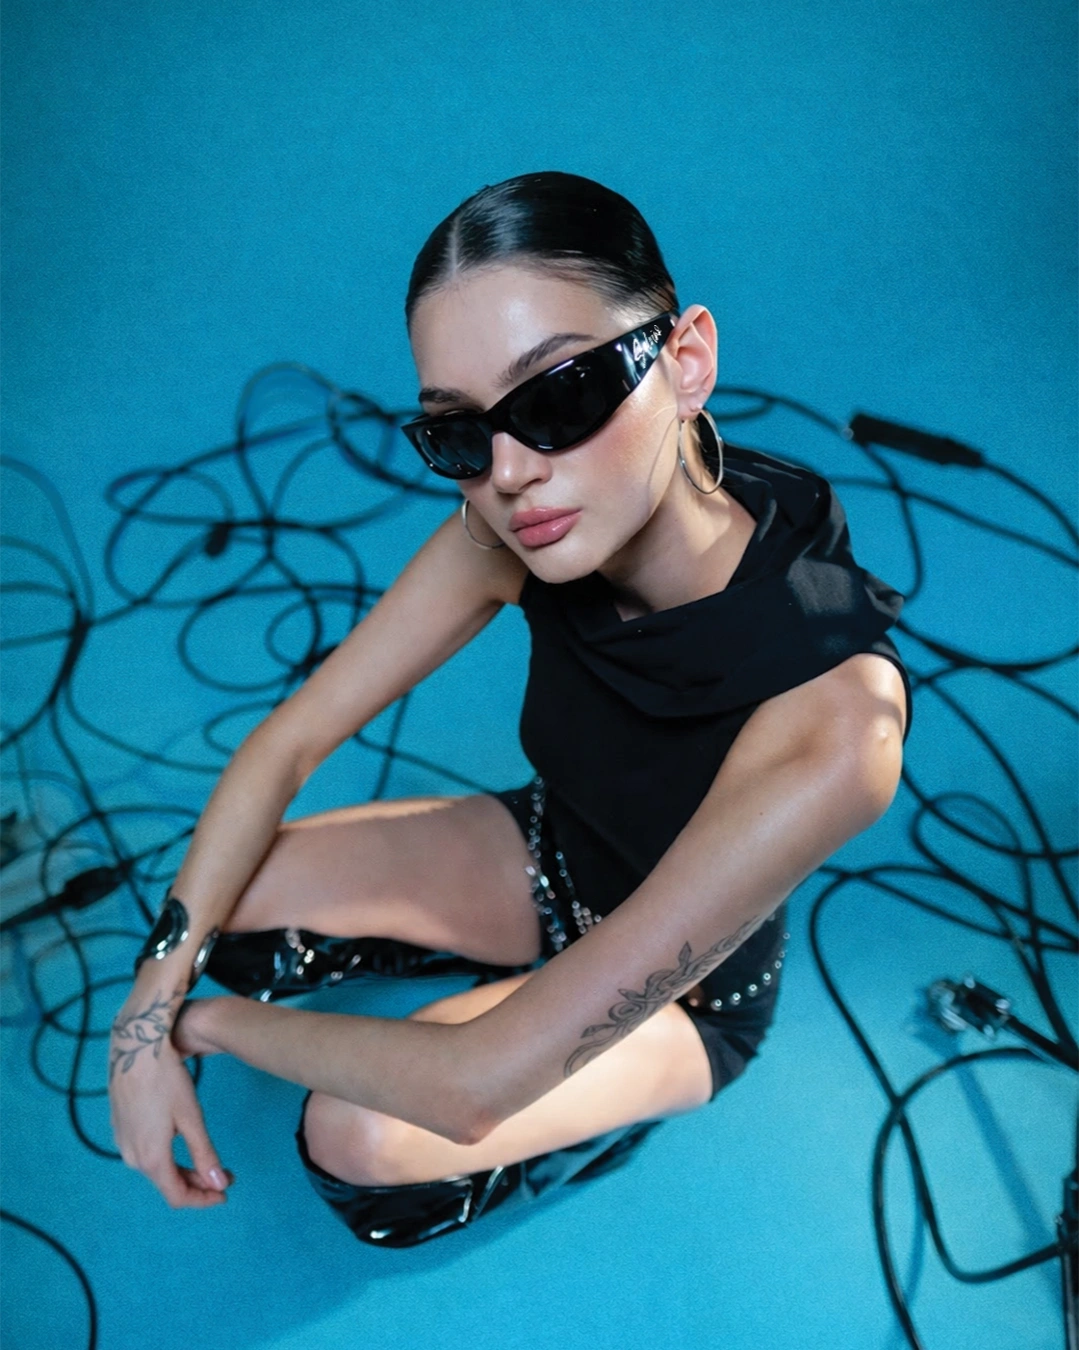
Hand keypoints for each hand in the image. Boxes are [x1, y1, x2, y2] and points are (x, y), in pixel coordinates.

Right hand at [108, 983, 233, 1208]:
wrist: (135, 1047)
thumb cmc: (167, 1080)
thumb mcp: (191, 1118)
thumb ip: (204, 1155)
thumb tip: (218, 1186)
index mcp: (151, 1159)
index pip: (177, 1196)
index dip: (203, 1200)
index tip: (226, 1193)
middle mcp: (132, 1157)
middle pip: (167, 1183)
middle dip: (197, 1184)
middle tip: (225, 1175)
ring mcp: (123, 1142)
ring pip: (157, 1168)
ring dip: (183, 1170)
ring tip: (208, 1162)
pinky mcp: (120, 1127)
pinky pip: (146, 1153)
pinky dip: (168, 1157)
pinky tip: (182, 1144)